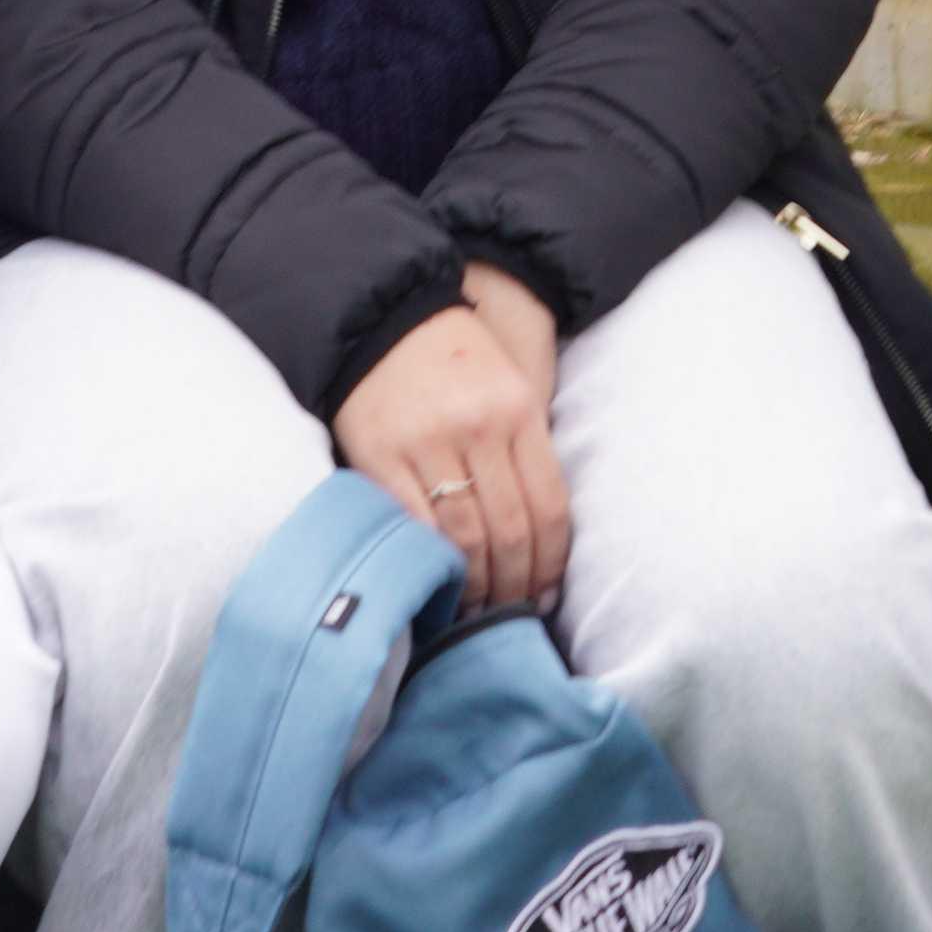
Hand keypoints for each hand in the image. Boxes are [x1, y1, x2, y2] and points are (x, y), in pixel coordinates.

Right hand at [334, 287, 567, 615]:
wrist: (387, 319)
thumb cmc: (458, 360)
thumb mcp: (510, 387)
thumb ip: (528, 449)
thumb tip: (544, 539)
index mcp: (519, 409)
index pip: (550, 507)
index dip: (551, 563)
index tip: (545, 593)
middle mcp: (478, 427)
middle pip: (509, 531)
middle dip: (515, 585)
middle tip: (511, 612)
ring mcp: (426, 441)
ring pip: (463, 538)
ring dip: (474, 585)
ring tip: (477, 607)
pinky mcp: (379, 454)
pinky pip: (412, 524)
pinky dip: (428, 562)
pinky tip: (437, 583)